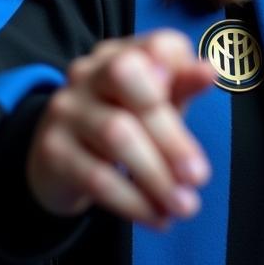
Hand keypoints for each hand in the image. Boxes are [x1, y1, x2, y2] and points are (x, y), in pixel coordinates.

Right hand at [26, 29, 216, 226]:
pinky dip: (133, 201)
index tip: (208, 82)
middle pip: (130, 82)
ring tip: (185, 206)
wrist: (58, 160)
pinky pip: (97, 177)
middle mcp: (88, 72)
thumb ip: (183, 85)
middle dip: (170, 131)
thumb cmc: (123, 120)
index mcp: (120, 53)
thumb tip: (211, 70)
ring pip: (116, 134)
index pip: (156, 46)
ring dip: (157, 176)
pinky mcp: (53, 151)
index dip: (181, 63)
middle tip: (200, 176)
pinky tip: (157, 218)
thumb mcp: (156, 101)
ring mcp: (67, 108)